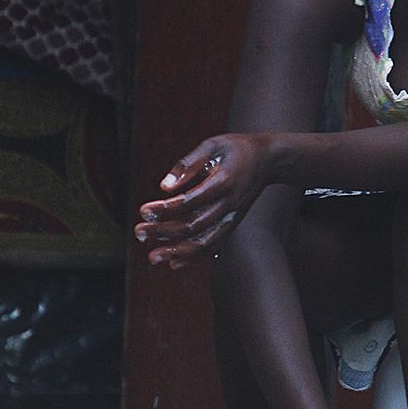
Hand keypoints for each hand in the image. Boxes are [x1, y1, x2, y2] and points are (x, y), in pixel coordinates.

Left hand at [134, 134, 269, 269]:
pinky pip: (213, 245)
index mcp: (223, 183)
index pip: (190, 202)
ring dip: (177, 252)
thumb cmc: (236, 148)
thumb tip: (164, 187)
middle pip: (193, 226)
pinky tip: (174, 263)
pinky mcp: (232, 224)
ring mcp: (231, 217)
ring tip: (152, 257)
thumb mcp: (212, 145)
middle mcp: (228, 205)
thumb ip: (188, 164)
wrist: (268, 160)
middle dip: (163, 231)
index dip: (165, 209)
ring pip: (204, 242)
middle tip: (139, 232)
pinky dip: (194, 257)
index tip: (143, 210)